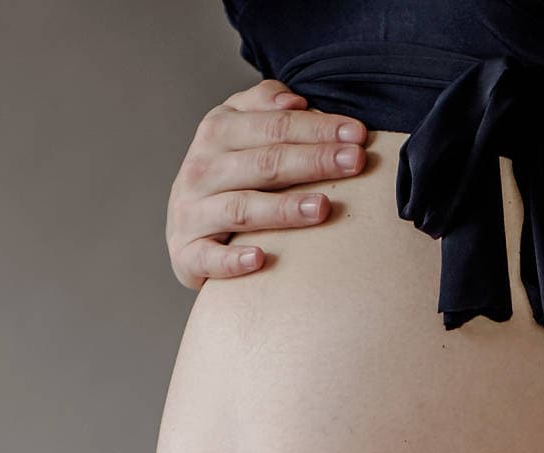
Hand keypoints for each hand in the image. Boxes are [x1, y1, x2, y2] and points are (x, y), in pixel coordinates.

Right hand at [166, 78, 368, 286]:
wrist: (186, 226)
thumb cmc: (228, 174)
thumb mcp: (239, 128)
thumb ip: (264, 105)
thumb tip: (295, 102)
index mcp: (217, 131)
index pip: (273, 125)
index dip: (317, 128)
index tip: (357, 134)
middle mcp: (201, 168)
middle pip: (264, 163)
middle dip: (313, 161)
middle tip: (354, 162)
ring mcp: (192, 212)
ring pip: (242, 208)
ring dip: (282, 209)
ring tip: (322, 208)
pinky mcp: (188, 253)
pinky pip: (210, 258)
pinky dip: (232, 260)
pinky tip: (260, 258)